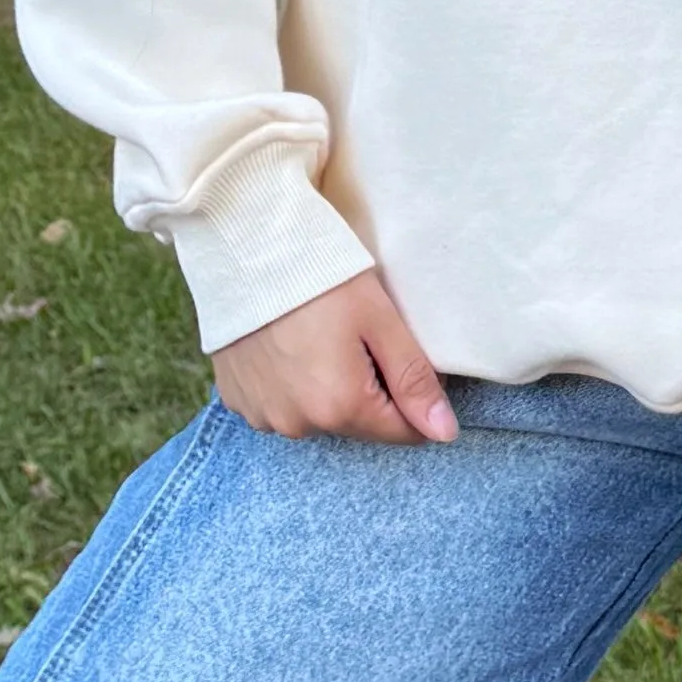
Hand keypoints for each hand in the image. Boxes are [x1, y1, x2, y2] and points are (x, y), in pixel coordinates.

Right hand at [211, 266, 458, 441]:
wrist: (243, 249)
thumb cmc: (318, 277)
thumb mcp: (380, 320)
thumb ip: (414, 380)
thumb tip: (445, 432)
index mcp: (341, 407)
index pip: (403, 432)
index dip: (413, 396)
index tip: (398, 354)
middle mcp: (299, 425)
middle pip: (359, 425)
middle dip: (369, 391)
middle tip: (356, 337)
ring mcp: (263, 415)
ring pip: (318, 417)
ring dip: (326, 390)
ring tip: (317, 338)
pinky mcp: (236, 400)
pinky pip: (279, 405)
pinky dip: (289, 384)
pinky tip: (285, 346)